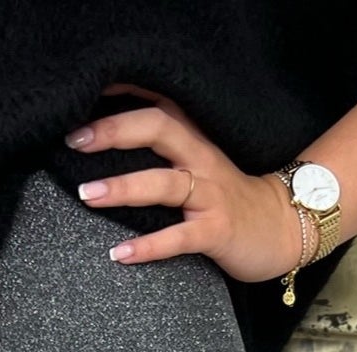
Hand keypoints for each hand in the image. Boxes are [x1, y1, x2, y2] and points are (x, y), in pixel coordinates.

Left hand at [67, 84, 308, 283]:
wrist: (281, 228)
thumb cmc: (230, 199)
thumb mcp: (200, 164)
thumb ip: (166, 151)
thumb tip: (111, 146)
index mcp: (194, 140)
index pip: (158, 104)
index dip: (123, 93)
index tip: (84, 92)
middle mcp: (201, 160)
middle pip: (158, 129)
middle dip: (114, 131)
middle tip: (75, 140)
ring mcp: (210, 195)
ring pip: (164, 183)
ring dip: (123, 187)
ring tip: (86, 194)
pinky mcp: (217, 231)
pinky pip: (179, 237)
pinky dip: (148, 246)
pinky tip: (119, 253)